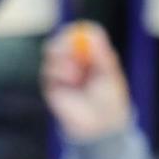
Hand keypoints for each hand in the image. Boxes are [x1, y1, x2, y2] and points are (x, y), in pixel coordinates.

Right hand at [42, 22, 133, 141]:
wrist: (99, 124)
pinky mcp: (51, 82)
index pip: (80, 35)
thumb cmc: (110, 99)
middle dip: (63, 41)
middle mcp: (75, 59)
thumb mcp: (109, 73)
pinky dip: (59, 73)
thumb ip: (101, 53)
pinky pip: (48, 68)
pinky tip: (70, 83)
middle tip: (68, 47)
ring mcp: (62, 70)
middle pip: (62, 39)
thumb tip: (90, 33)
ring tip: (77, 76)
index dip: (76, 33)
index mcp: (91, 53)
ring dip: (63, 60)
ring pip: (52, 51)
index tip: (76, 35)